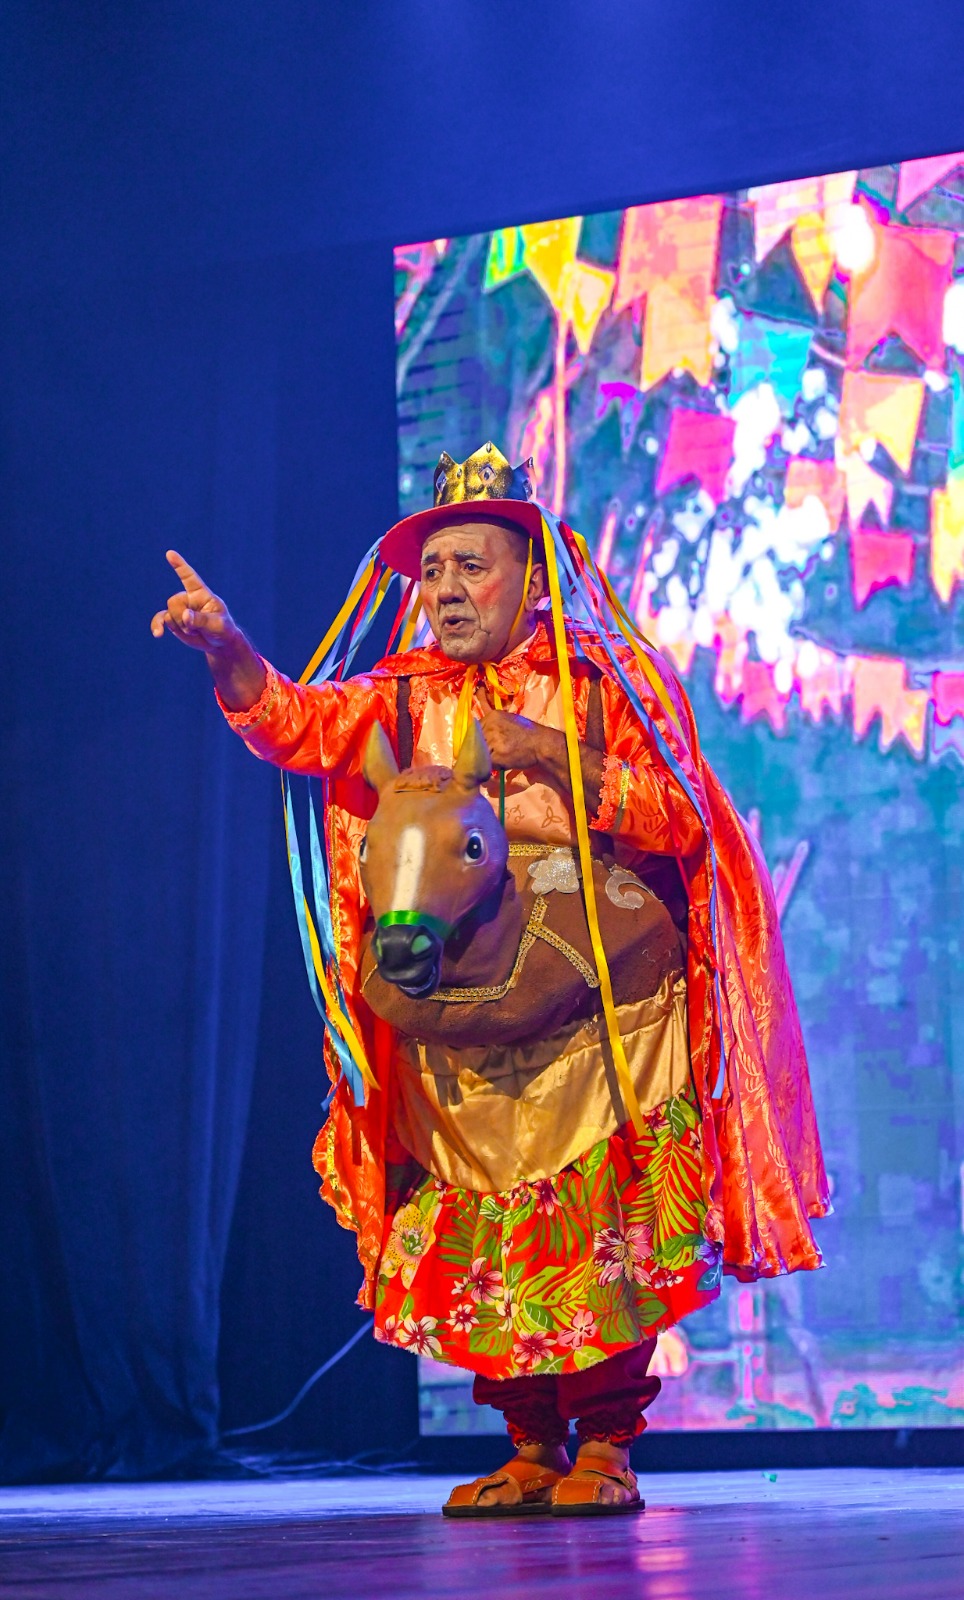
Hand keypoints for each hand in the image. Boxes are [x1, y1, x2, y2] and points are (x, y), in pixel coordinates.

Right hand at [151, 549, 265, 709]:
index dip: (180, 565)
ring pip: (168, 614)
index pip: (189, 577)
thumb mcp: (217, 625)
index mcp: (201, 594)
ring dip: (180, 627)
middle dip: (183, 618)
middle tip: (198, 628)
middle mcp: (189, 598)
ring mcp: (180, 609)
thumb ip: (201, 620)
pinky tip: (158, 634)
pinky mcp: (174, 620)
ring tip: (194, 632)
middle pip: (174, 601)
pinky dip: (157, 626)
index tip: (170, 553)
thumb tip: (185, 615)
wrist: (218, 642)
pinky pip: (160, 619)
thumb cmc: (222, 630)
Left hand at [477, 692, 548, 771]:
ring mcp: (493, 741)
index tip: (484, 746)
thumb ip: (492, 725)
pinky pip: (488, 764)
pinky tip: (504, 762)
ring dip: (488, 759)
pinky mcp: (497, 756)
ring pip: (480, 754)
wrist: (541, 744)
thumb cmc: (527, 732)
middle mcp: (490, 726)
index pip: (474, 730)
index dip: (478, 740)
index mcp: (492, 716)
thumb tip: (478, 734)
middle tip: (493, 754)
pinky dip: (495, 766)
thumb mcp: (508, 720)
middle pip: (475, 742)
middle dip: (482, 750)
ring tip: (501, 757)